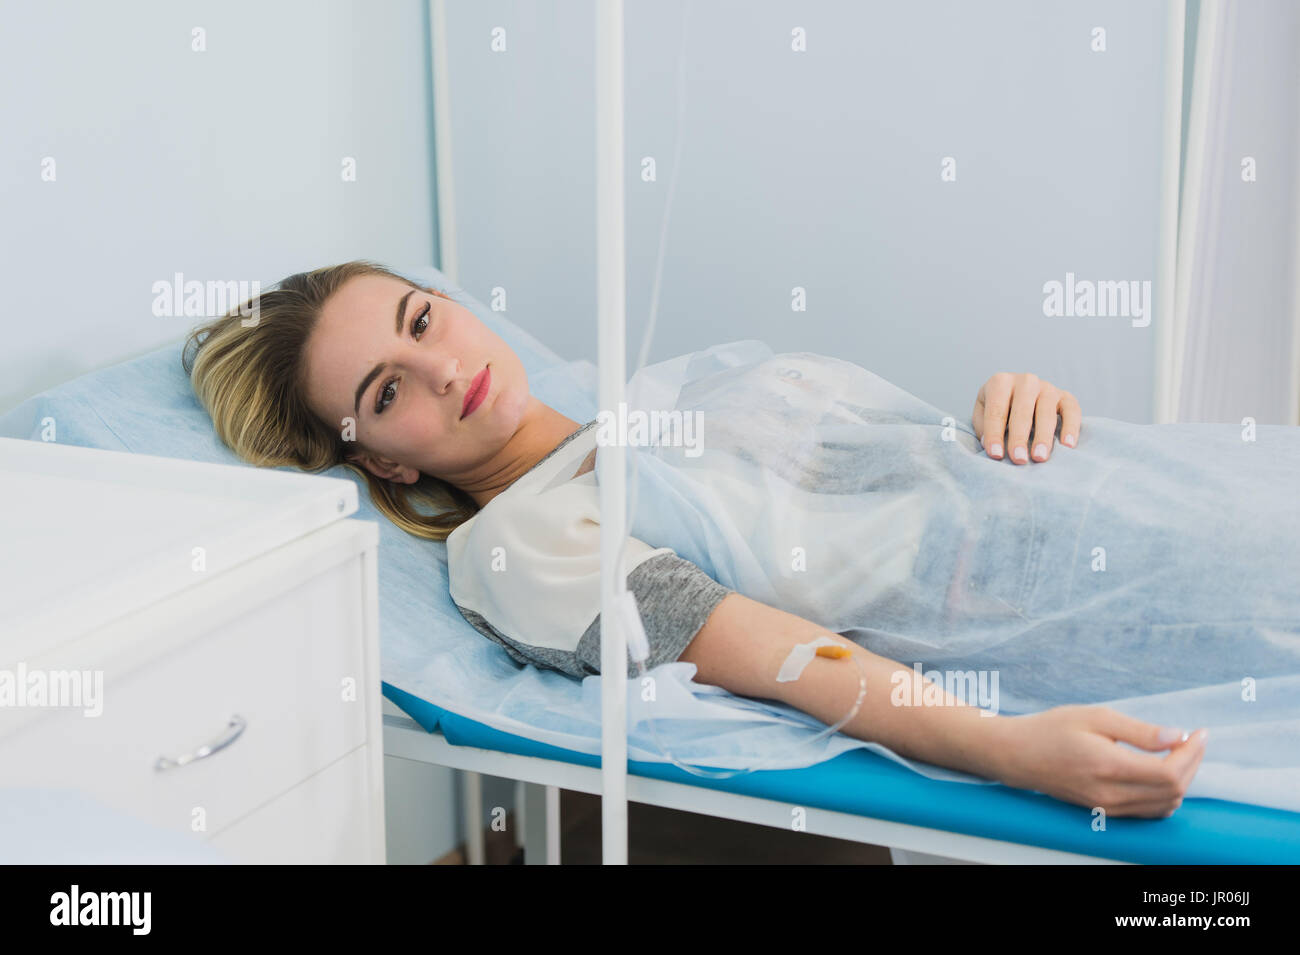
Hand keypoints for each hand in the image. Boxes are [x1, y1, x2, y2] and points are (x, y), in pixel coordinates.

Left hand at [972, 372, 1080, 462]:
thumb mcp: (981, 413)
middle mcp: (1025, 381)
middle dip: (1019, 437)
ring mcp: (1047, 387)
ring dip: (1043, 436)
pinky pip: (1072, 410)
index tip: (996, 455)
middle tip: (1018, 459)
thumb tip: (993, 446)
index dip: (994, 434)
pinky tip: (1067, 446)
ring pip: (1046, 412)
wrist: (1018, 395)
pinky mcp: (1065, 396)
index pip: (996, 411)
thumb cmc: (997, 410)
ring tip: (1039, 457)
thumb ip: (983, 428)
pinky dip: (1071, 427)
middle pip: (1022, 411)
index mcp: (1000, 382)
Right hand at [992, 705, 1207, 817]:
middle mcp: (1111, 794)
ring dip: (1181, 780)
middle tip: (1192, 739)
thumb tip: (1177, 736)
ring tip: (1179, 753)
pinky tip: (1163, 772)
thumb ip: (1139, 730)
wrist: (1018, 755)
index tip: (1199, 733)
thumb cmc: (1052, 730)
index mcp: (1109, 767)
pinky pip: (1149, 811)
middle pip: (1174, 791)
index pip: (1170, 773)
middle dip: (1191, 764)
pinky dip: (1166, 795)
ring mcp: (1108, 807)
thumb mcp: (1095, 717)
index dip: (1192, 754)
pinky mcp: (1105, 811)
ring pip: (1165, 805)